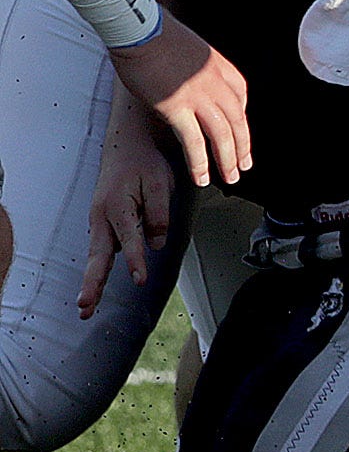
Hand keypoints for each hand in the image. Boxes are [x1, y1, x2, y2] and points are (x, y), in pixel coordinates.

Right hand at [84, 105, 176, 319]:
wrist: (127, 145)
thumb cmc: (144, 163)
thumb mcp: (159, 183)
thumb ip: (159, 213)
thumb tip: (156, 243)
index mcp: (117, 206)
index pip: (129, 238)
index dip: (135, 260)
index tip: (139, 279)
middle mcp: (102, 217)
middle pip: (98, 255)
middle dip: (92, 282)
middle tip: (85, 306)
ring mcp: (99, 222)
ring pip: (96, 255)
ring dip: (90, 281)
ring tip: (85, 306)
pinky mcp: (103, 224)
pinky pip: (101, 249)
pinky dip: (96, 269)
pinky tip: (93, 288)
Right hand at [109, 13, 250, 187]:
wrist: (140, 27)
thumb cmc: (157, 34)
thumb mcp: (192, 50)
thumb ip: (199, 70)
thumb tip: (193, 81)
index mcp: (223, 68)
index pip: (241, 101)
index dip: (241, 122)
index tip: (240, 135)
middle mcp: (218, 83)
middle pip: (238, 122)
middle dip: (243, 148)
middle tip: (244, 166)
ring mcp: (200, 96)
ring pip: (223, 135)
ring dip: (228, 160)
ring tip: (229, 177)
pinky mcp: (177, 107)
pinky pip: (194, 141)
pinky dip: (200, 162)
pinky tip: (201, 176)